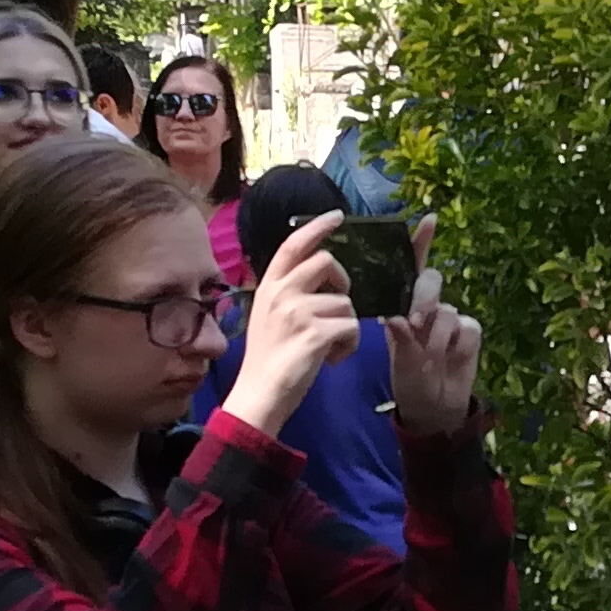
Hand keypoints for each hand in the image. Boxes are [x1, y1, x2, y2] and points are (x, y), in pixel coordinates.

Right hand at [217, 215, 363, 442]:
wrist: (259, 394)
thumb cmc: (267, 359)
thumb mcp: (267, 316)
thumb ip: (288, 294)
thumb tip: (323, 280)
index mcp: (269, 286)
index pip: (293, 245)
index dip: (317, 227)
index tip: (337, 216)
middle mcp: (282, 293)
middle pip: (327, 262)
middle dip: (343, 280)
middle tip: (340, 302)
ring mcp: (298, 312)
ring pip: (346, 303)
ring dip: (346, 326)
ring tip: (329, 347)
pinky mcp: (316, 333)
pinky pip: (351, 327)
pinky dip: (349, 346)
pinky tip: (333, 359)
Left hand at [381, 215, 482, 436]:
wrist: (436, 408)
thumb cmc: (411, 381)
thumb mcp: (400, 362)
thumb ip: (402, 340)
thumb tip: (397, 318)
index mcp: (402, 306)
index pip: (410, 268)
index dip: (420, 242)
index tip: (430, 219)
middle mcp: (427, 306)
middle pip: (430, 280)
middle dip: (423, 297)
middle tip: (416, 321)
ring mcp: (450, 318)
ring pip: (447, 310)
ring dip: (438, 335)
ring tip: (431, 358)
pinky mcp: (470, 332)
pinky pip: (466, 326)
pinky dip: (457, 344)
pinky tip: (452, 358)